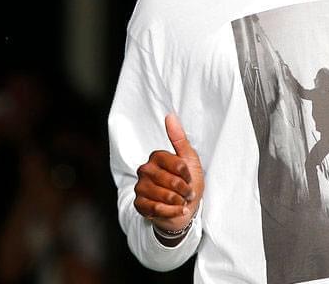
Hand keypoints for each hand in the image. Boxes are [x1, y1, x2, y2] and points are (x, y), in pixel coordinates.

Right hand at [134, 114, 204, 231]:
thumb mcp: (190, 159)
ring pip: (164, 196)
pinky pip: (157, 209)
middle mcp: (145, 170)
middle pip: (171, 181)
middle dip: (185, 190)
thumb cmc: (188, 183)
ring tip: (181, 201)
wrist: (184, 208)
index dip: (187, 174)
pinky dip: (172, 212)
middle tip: (187, 192)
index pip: (177, 164)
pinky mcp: (139, 204)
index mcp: (157, 157)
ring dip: (179, 202)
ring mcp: (140, 187)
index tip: (189, 177)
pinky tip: (176, 210)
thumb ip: (179, 138)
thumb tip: (170, 115)